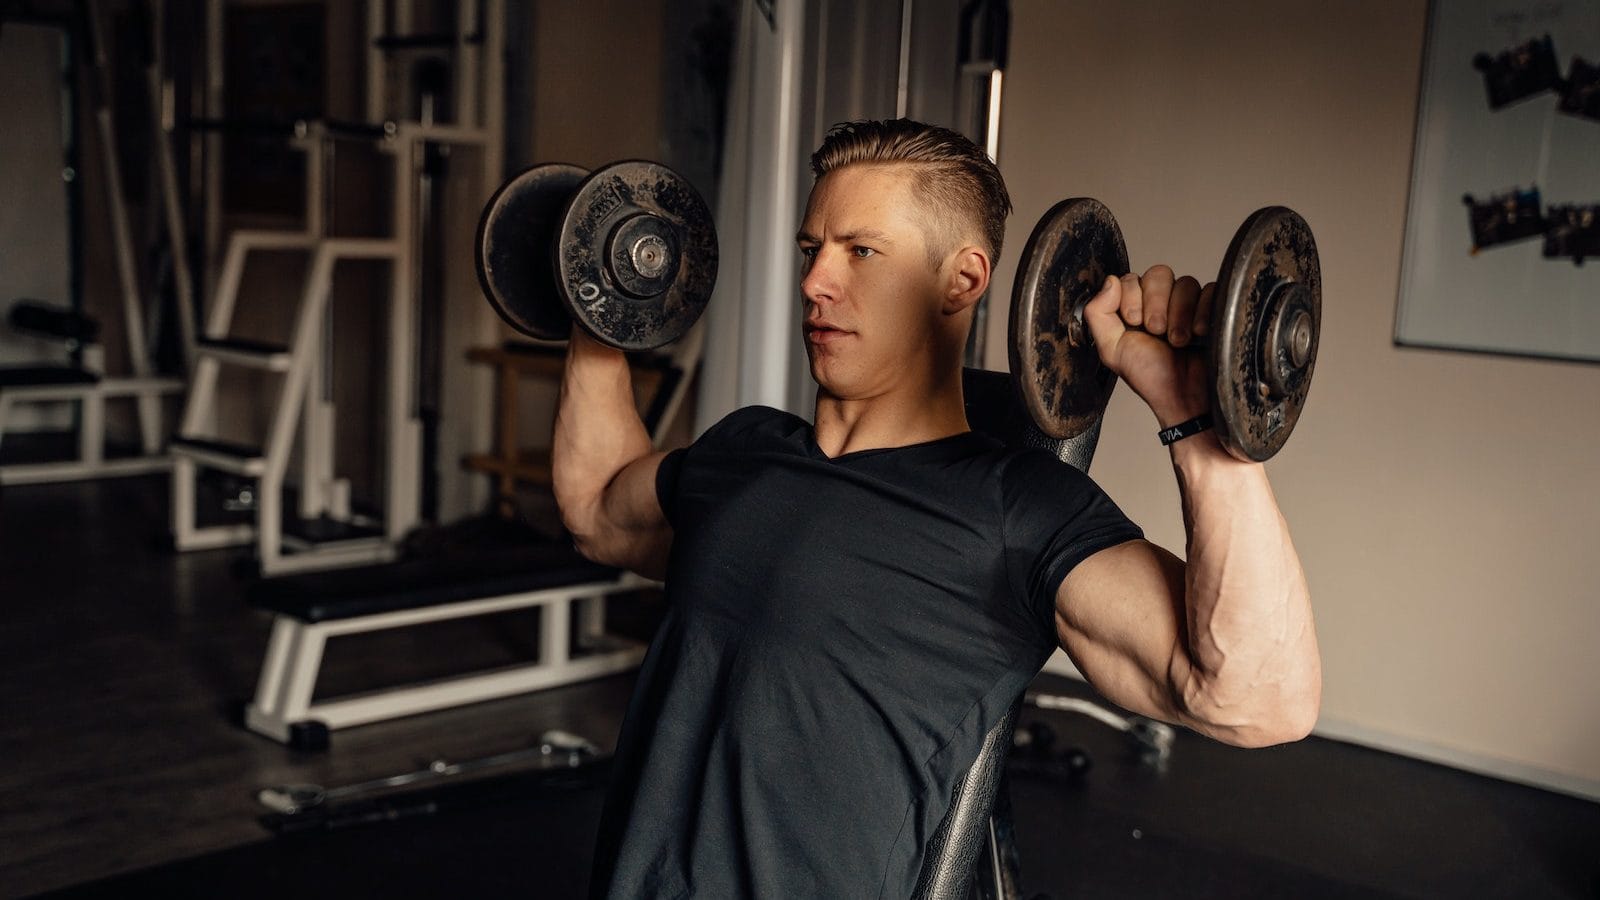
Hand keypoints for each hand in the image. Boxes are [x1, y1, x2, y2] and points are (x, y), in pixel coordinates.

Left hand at [1083, 265, 1214, 428]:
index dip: (1132, 297)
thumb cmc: (1150, 377)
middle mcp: (1162, 303)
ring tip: (1178, 341)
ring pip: (1186, 282)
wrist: (1185, 397)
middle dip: (1156, 304)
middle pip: (1159, 273)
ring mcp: (1190, 305)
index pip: (1132, 278)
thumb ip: (1099, 314)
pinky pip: (1210, 290)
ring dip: (1179, 314)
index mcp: (1135, 308)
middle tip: (1157, 332)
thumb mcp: (1112, 349)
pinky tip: (1199, 334)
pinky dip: (1203, 312)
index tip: (1135, 323)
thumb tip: (1110, 280)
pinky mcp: (1214, 310)